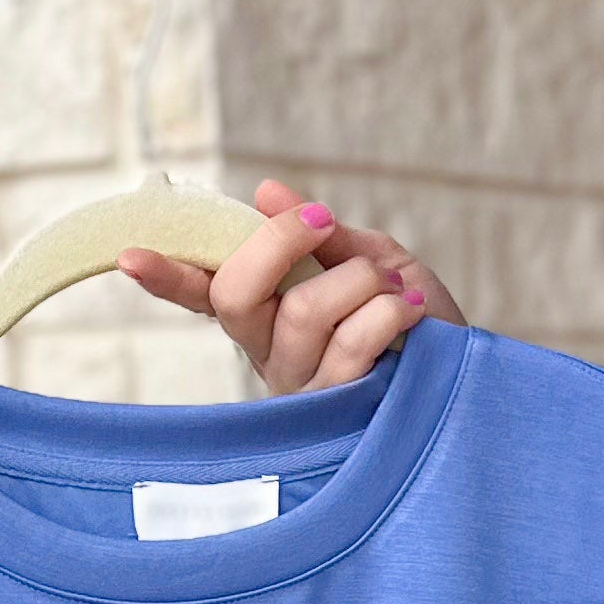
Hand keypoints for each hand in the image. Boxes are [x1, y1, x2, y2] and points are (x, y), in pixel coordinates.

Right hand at [115, 179, 465, 391]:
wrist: (474, 374)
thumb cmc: (416, 317)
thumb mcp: (373, 259)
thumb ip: (323, 235)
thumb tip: (270, 192)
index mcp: (267, 314)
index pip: (205, 293)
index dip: (167, 275)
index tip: (128, 255)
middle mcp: (270, 353)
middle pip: (238, 291)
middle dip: (279, 241)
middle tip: (323, 221)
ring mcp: (301, 387)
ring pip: (302, 312)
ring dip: (357, 282)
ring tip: (394, 290)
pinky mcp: (338, 412)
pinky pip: (348, 346)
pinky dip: (384, 312)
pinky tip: (408, 312)